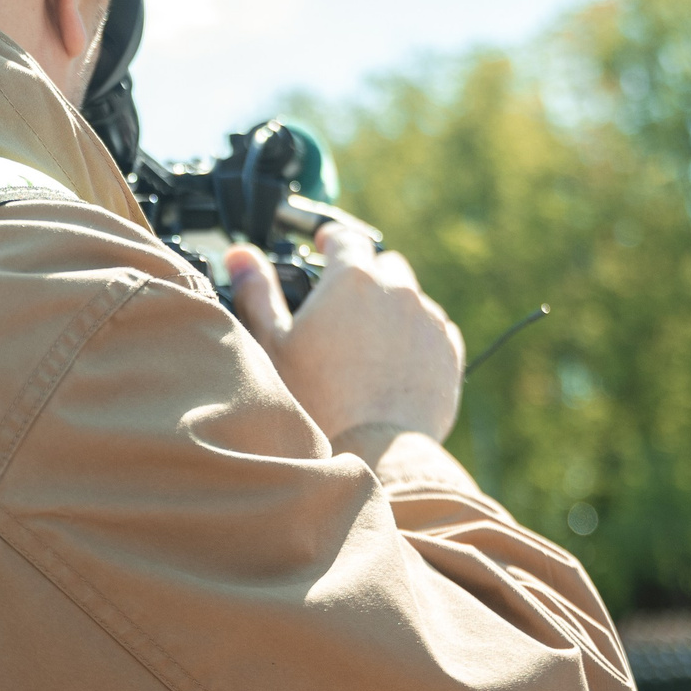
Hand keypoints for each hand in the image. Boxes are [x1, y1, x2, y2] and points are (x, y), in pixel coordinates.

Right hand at [225, 223, 465, 443]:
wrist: (374, 452)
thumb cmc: (316, 400)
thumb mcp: (272, 344)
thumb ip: (257, 292)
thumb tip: (241, 256)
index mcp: (352, 279)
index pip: (344, 237)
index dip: (330, 240)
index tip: (323, 248)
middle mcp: (397, 290)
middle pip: (382, 264)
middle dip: (364, 277)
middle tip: (341, 307)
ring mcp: (428, 319)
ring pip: (410, 297)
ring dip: (392, 307)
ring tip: (367, 342)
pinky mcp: (449, 350)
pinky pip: (433, 329)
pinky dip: (415, 337)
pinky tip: (392, 364)